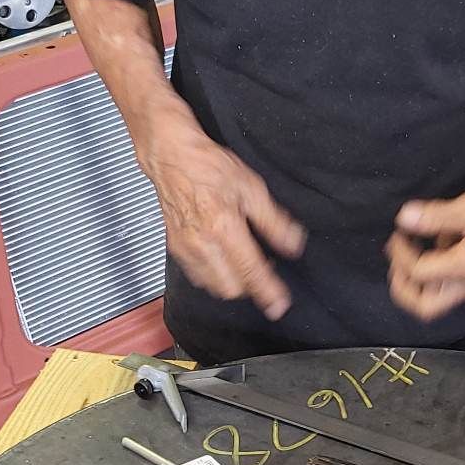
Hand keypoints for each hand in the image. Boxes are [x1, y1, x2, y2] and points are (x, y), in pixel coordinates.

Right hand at [138, 112, 304, 318]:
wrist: (171, 158)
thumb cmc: (208, 166)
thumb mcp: (252, 188)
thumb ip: (274, 221)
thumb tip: (293, 245)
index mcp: (224, 228)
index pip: (251, 272)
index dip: (268, 292)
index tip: (279, 306)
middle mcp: (202, 244)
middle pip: (231, 288)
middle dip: (250, 287)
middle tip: (264, 271)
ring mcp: (186, 249)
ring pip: (213, 287)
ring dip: (232, 284)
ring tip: (244, 265)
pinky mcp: (176, 249)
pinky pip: (198, 277)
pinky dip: (214, 277)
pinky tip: (223, 262)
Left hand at [385, 173, 464, 322]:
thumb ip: (434, 217)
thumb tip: (405, 219)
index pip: (418, 275)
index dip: (401, 255)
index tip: (399, 234)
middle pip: (426, 307)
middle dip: (403, 288)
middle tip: (397, 263)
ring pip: (438, 295)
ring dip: (421, 275)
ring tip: (419, 242)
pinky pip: (452, 279)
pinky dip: (439, 263)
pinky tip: (445, 235)